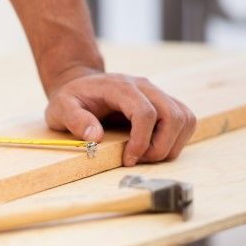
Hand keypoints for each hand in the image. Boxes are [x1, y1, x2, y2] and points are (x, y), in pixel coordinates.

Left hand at [45, 71, 196, 165]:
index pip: (146, 113)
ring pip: (184, 118)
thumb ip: (75, 120)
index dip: (141, 141)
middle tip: (137, 160)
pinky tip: (153, 148)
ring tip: (145, 155)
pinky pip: (184, 120)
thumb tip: (95, 136)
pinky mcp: (163, 103)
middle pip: (173, 116)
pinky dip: (175, 139)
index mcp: (120, 87)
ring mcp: (157, 94)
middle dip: (160, 147)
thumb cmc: (72, 98)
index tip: (128, 159)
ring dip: (171, 144)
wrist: (81, 84)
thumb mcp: (61, 108)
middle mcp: (145, 87)